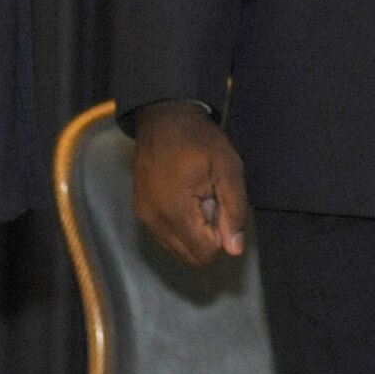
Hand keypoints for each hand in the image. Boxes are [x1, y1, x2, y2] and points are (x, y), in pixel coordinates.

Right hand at [131, 101, 248, 265]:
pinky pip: (164, 235)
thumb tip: (234, 250)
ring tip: (195, 195)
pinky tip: (183, 195)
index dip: (220, 234)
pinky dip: (178, 224)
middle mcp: (153, 221)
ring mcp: (143, 217)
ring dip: (192, 230)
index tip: (219, 204)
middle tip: (209, 199)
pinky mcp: (139, 211)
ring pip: (176, 248)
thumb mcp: (228, 169)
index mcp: (175, 212)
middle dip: (205, 235)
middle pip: (189, 256)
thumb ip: (234, 211)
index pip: (204, 253)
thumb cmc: (200, 140)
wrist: (165, 117)